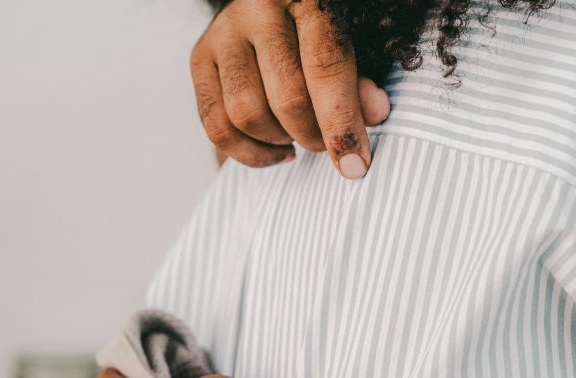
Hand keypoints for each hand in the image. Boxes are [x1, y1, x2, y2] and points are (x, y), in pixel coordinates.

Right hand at [191, 0, 390, 177]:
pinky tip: (278, 150)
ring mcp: (223, 34)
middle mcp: (258, 9)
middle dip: (314, 136)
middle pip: (286, 96)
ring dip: (281, 140)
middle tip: (329, 145)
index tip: (354, 164)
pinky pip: (217, 126)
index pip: (324, 66)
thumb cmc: (321, 35)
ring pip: (247, 114)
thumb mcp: (350, 49)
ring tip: (300, 136)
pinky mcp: (200, 58)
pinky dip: (251, 152)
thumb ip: (361, 82)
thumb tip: (375, 113)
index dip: (341, 122)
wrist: (274, 11)